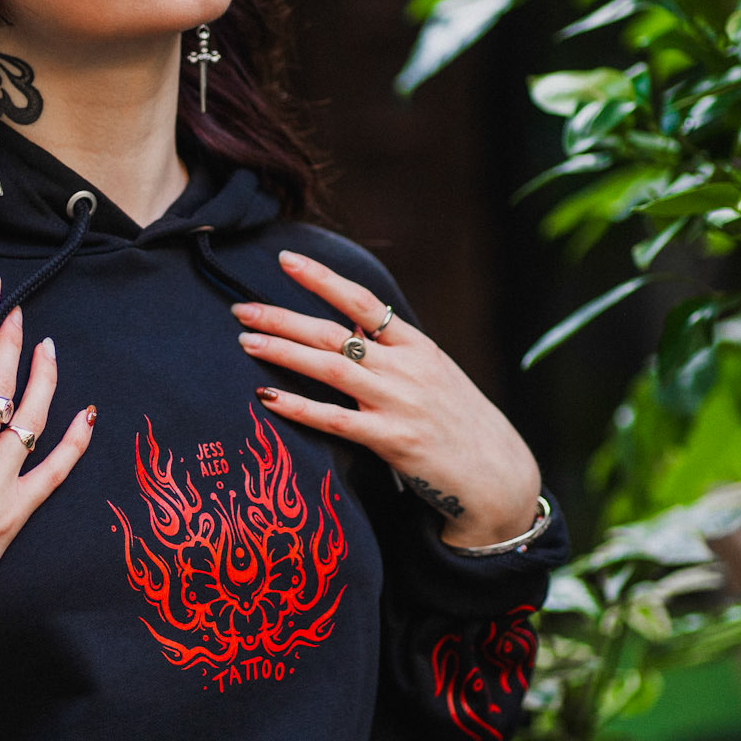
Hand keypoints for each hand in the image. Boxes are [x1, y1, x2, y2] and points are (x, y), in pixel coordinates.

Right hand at [0, 275, 94, 675]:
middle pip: (4, 381)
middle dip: (12, 340)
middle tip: (19, 310)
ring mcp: (1, 483)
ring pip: (35, 416)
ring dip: (45, 377)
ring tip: (49, 348)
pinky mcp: (16, 514)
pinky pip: (56, 470)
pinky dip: (75, 440)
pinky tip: (87, 416)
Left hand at [233, 250, 540, 548]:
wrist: (500, 480)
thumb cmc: (462, 428)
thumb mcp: (436, 379)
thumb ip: (396, 356)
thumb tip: (353, 332)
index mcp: (418, 347)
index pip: (363, 301)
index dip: (322, 278)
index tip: (286, 260)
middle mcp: (407, 368)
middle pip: (334, 332)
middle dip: (283, 317)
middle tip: (241, 308)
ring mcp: (399, 404)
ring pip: (330, 367)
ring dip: (283, 351)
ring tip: (245, 341)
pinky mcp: (393, 441)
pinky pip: (336, 419)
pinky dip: (299, 406)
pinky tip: (267, 398)